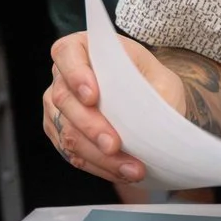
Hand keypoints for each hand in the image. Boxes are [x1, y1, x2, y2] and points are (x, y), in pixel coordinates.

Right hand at [42, 28, 182, 182]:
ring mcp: (58, 107)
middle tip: (115, 145)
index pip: (67, 53)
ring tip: (130, 168)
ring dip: (98, 155)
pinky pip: (72, 153)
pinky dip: (98, 166)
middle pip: (65, 101)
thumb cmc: (152, 82)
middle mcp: (63, 76)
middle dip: (92, 127)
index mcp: (85, 48)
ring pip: (66, 132)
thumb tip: (153, 118)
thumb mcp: (162, 79)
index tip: (93, 96)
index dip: (76, 74)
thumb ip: (157, 92)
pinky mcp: (60, 133)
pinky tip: (120, 172)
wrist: (150, 102)